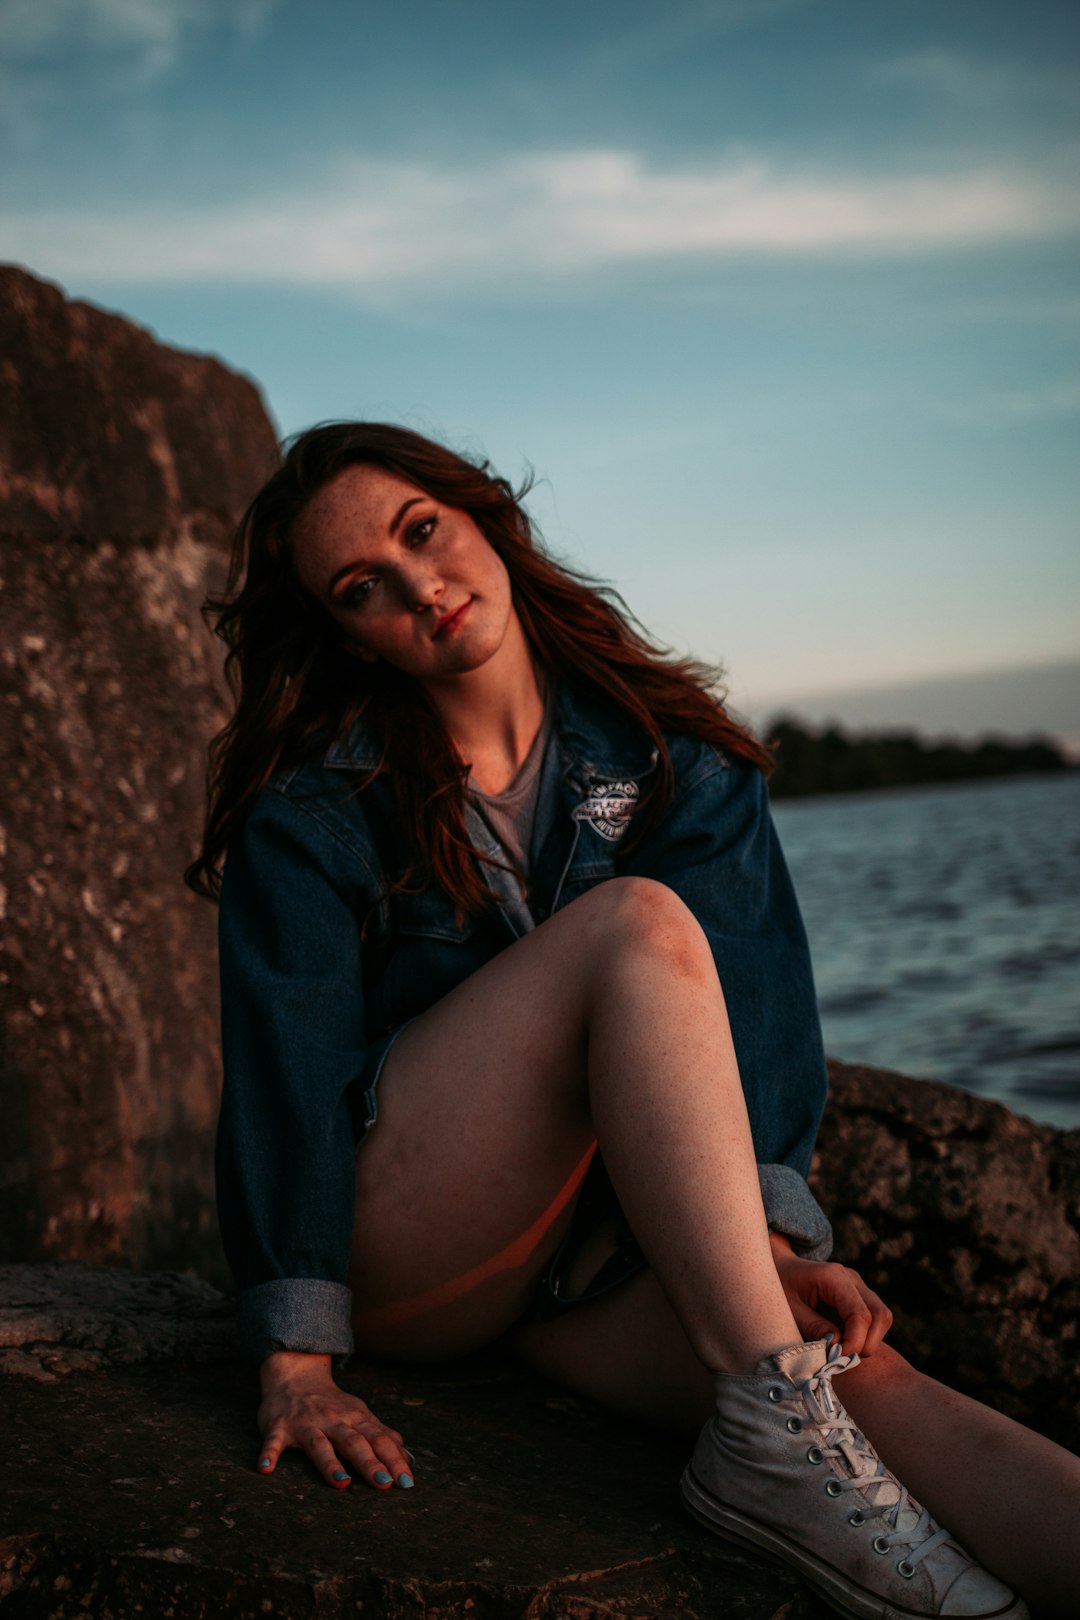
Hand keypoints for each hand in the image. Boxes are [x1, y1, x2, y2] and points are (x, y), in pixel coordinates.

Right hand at [256, 1351, 413, 1490]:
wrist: (295, 1374)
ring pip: (319, 1444)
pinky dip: (269, 1454)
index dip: (393, 1459)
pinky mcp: (279, 1428)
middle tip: (385, 1484)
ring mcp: (305, 1424)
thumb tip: (408, 1460)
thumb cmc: (332, 1404)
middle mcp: (332, 1421)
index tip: (407, 1482)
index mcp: (355, 1419)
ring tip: (341, 1483)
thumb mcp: (360, 1416)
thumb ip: (382, 1436)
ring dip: (329, 1464)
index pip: (378, 1439)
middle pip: (353, 1443)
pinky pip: (273, 1442)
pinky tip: (266, 1468)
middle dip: (369, 1463)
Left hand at [769, 1234, 892, 1357]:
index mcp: (833, 1277)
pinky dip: (865, 1336)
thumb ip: (813, 1326)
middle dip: (867, 1344)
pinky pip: (874, 1319)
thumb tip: (838, 1346)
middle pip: (879, 1315)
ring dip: (868, 1341)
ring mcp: (858, 1286)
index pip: (859, 1314)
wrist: (778, 1267)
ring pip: (881, 1318)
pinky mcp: (858, 1296)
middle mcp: (851, 1279)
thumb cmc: (779, 1287)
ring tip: (842, 1352)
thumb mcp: (789, 1310)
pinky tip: (843, 1343)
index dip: (854, 1342)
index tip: (838, 1358)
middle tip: (842, 1359)